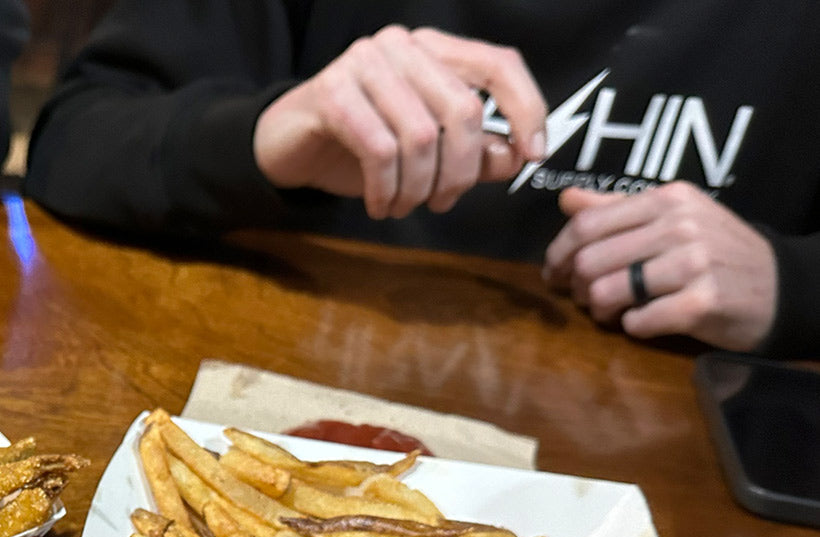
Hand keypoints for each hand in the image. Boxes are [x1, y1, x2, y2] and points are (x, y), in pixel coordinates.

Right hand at [253, 25, 546, 219]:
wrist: (287, 146)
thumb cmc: (358, 146)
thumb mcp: (424, 152)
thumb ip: (472, 151)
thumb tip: (514, 156)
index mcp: (433, 50)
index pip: (498, 66)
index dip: (526, 109)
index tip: (533, 155)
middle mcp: (402, 46)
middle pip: (462, 109)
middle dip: (461, 171)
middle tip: (444, 203)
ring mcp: (364, 64)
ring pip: (420, 136)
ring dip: (418, 188)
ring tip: (403, 207)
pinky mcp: (331, 93)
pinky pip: (379, 151)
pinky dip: (387, 189)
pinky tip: (380, 204)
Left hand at [544, 184, 777, 351]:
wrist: (779, 286)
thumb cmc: (715, 254)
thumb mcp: (674, 218)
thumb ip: (617, 209)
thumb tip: (566, 199)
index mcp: (667, 199)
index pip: (587, 224)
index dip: (559, 254)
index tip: (555, 274)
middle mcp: (680, 225)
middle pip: (590, 261)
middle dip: (577, 287)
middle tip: (585, 298)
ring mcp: (693, 263)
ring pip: (607, 292)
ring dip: (600, 311)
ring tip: (612, 312)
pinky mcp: (701, 302)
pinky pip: (638, 322)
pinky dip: (632, 327)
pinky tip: (645, 321)